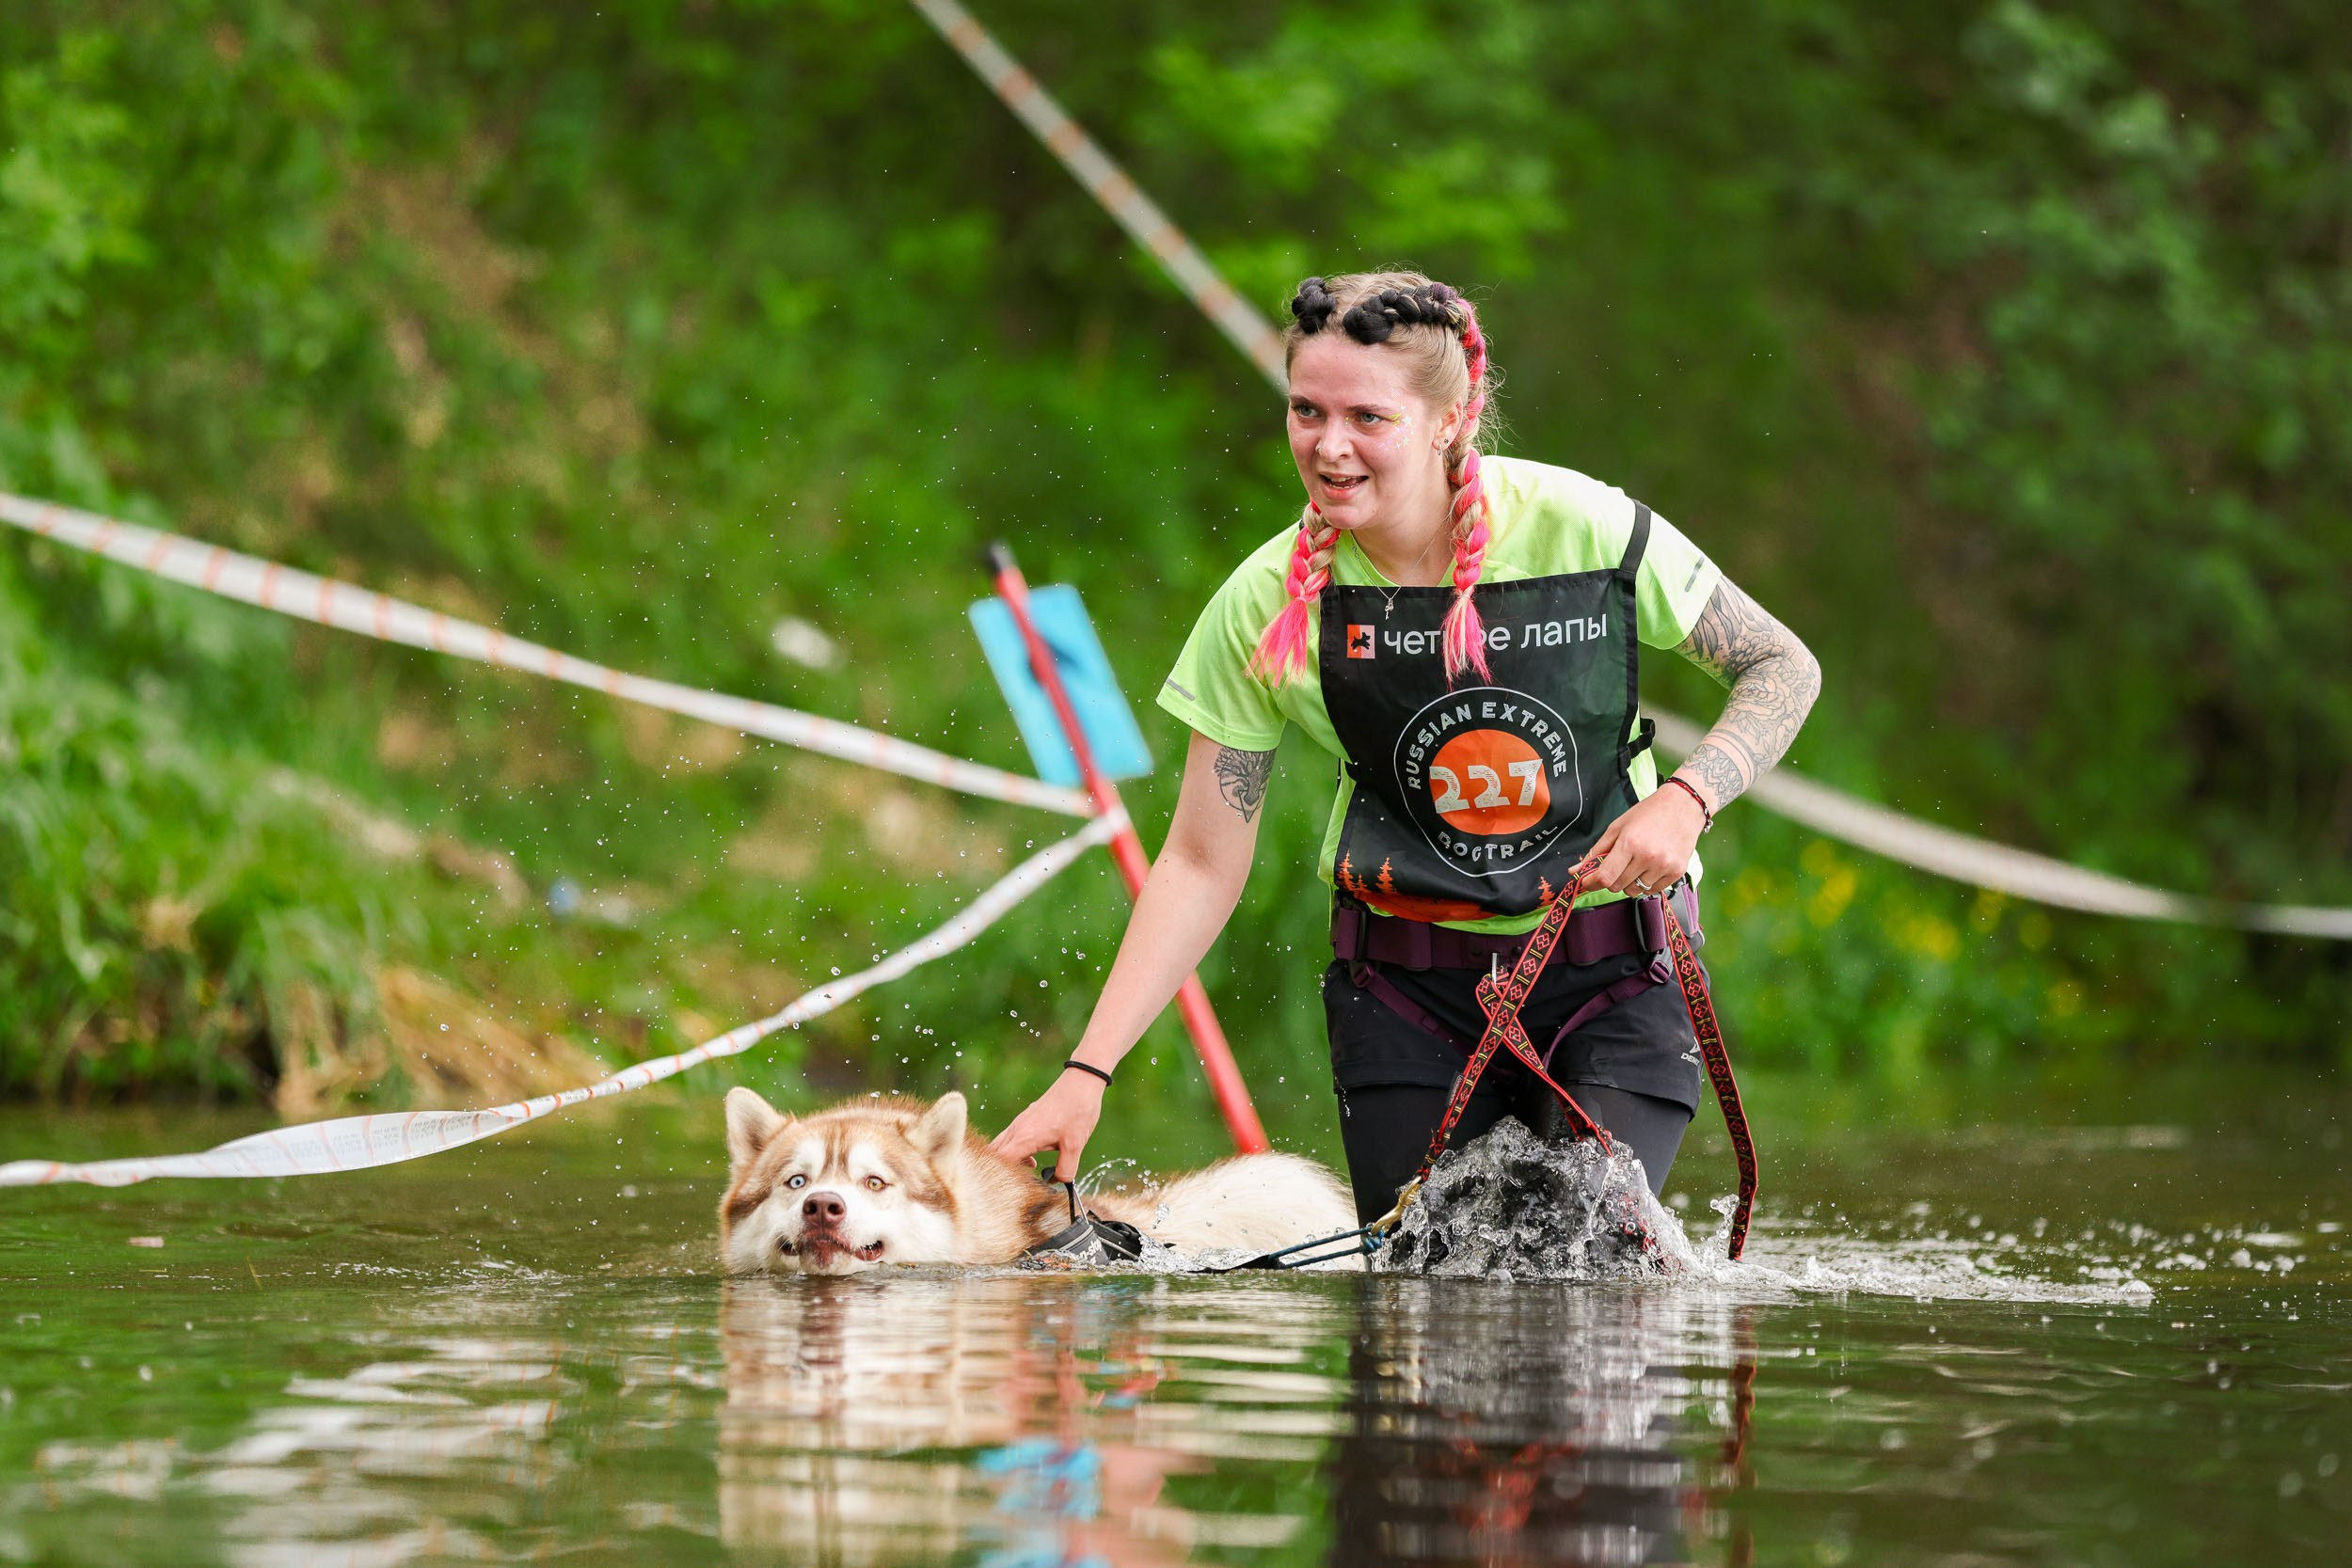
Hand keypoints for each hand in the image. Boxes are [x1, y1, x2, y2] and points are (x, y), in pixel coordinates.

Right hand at [987, 1070, 1105, 1181]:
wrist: (1081, 1083)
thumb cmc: (1077, 1111)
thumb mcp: (1074, 1146)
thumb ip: (1065, 1169)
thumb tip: (1059, 1182)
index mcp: (1024, 1138)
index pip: (999, 1163)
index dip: (1001, 1178)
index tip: (1010, 1190)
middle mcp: (1016, 1130)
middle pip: (993, 1155)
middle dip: (999, 1171)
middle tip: (1016, 1184)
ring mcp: (1019, 1123)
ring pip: (1000, 1146)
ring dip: (1007, 1161)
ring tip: (1026, 1171)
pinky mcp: (1026, 1119)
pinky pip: (1010, 1139)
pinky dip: (1014, 1152)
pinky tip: (1032, 1157)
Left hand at [1588, 781, 1708, 895]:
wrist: (1683, 806)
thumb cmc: (1648, 813)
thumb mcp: (1617, 827)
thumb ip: (1596, 851)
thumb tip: (1575, 871)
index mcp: (1629, 843)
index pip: (1604, 877)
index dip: (1591, 883)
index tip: (1587, 882)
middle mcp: (1648, 857)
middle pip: (1617, 886)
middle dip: (1611, 878)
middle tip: (1617, 864)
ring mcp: (1664, 866)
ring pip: (1634, 891)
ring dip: (1629, 882)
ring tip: (1637, 862)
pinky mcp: (1677, 872)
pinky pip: (1652, 890)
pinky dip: (1646, 883)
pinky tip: (1650, 866)